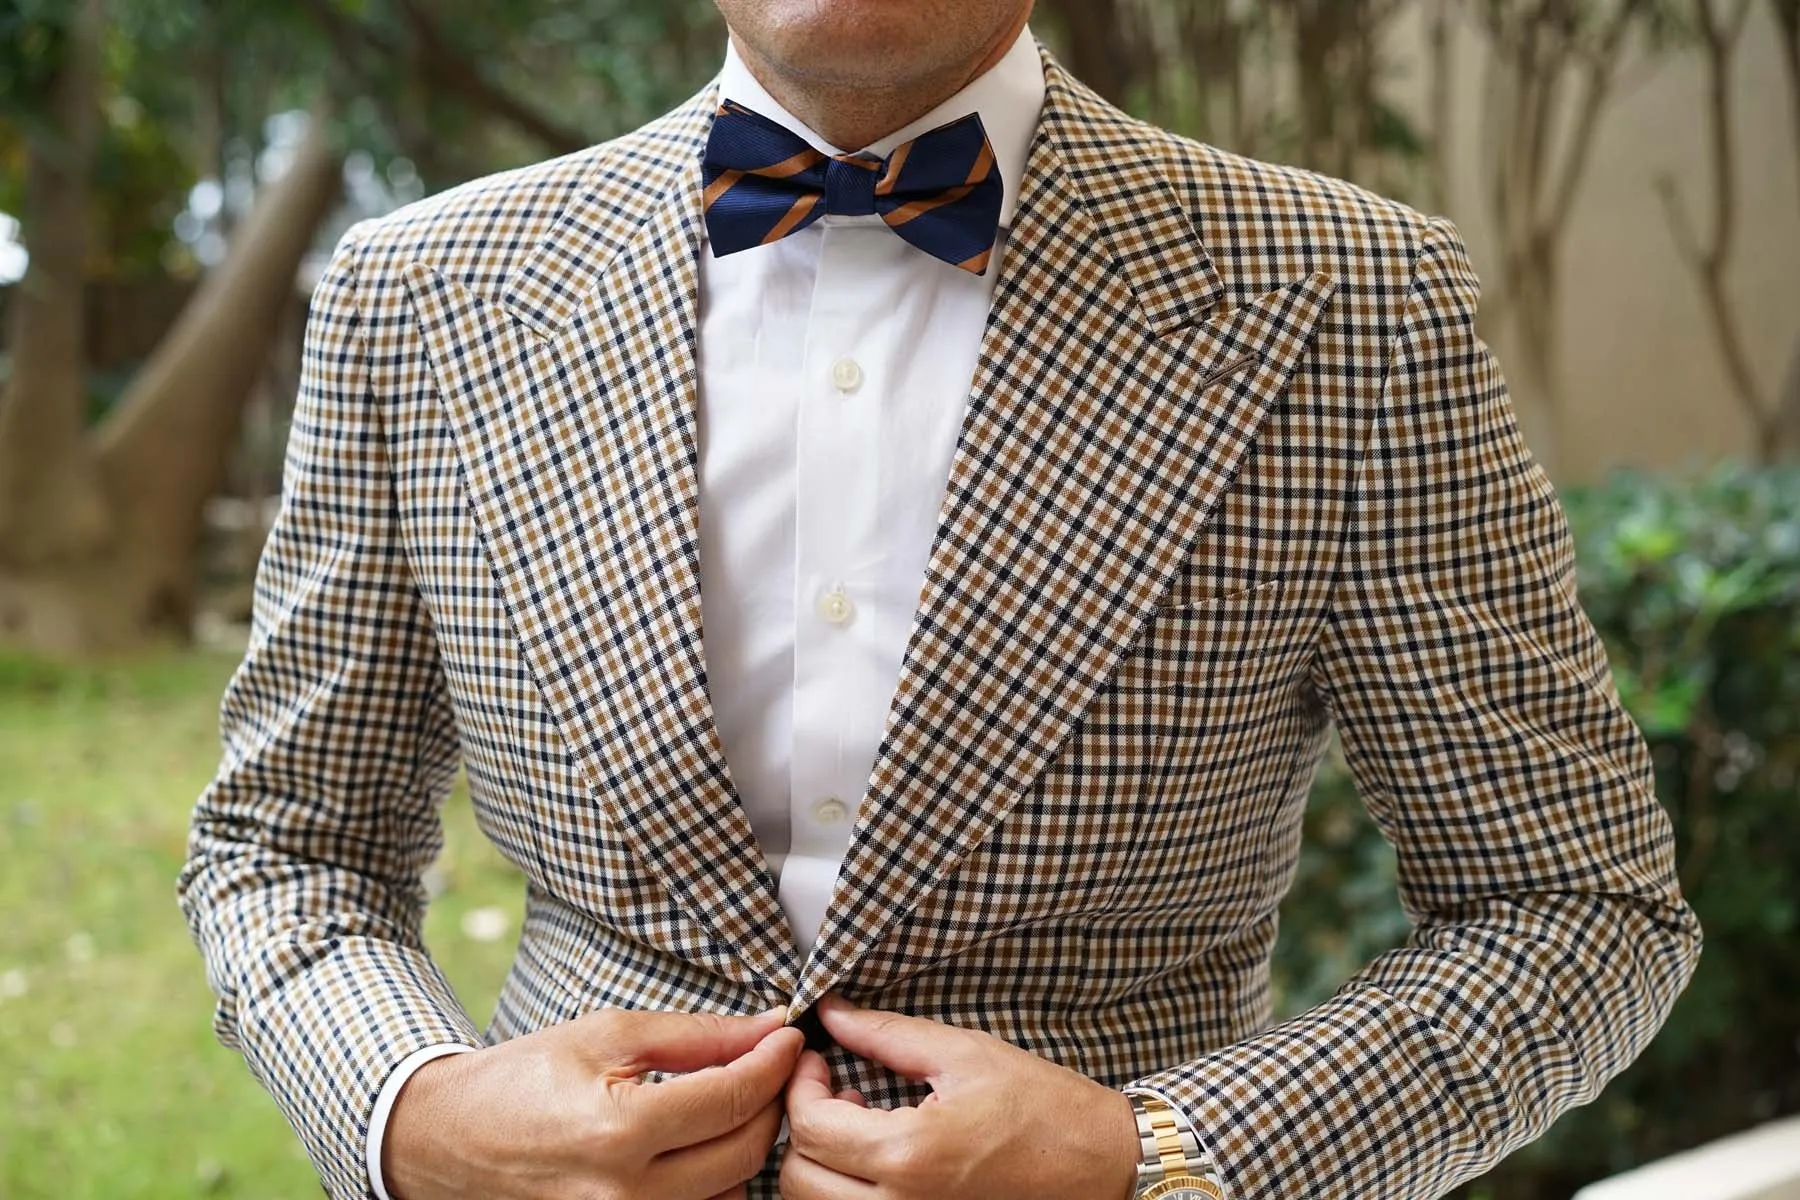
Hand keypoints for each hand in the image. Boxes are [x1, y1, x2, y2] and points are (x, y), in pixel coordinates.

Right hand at [384, 1006, 803, 1199]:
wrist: (448, 1140)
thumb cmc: (522, 1080)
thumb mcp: (607, 1035)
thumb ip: (696, 1035)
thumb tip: (766, 1027)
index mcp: (618, 1132)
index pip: (733, 1099)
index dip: (774, 1061)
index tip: (788, 1036)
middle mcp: (624, 1197)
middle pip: (745, 1151)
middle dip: (769, 1101)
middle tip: (770, 1064)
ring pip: (731, 1192)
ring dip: (744, 1145)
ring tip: (731, 1103)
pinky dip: (715, 1183)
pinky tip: (700, 1148)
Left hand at [781, 996, 1141, 1199]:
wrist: (1102, 1163)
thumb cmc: (1045, 1109)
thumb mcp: (964, 1053)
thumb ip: (886, 1034)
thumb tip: (832, 1014)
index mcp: (911, 1154)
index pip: (811, 1127)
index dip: (801, 1085)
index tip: (819, 1059)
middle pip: (799, 1180)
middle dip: (803, 1127)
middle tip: (833, 1089)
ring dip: (822, 1163)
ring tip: (860, 1121)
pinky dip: (847, 1190)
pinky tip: (880, 1155)